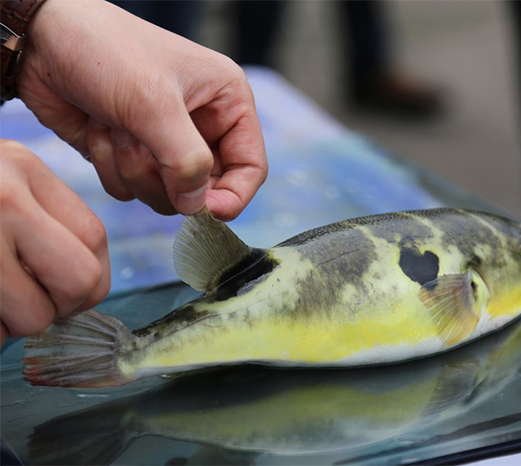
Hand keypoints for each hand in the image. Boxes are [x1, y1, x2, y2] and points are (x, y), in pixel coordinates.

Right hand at [0, 141, 109, 344]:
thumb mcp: (1, 190)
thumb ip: (44, 221)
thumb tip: (84, 285)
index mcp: (24, 169)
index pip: (95, 237)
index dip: (89, 277)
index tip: (65, 290)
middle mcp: (5, 195)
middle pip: (81, 278)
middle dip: (62, 307)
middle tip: (30, 305)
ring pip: (37, 314)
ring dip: (18, 324)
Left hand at [17, 0, 266, 220]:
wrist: (41, 40)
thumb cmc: (104, 51)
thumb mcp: (153, 104)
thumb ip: (185, 162)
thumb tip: (197, 208)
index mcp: (226, 102)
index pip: (251, 166)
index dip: (234, 195)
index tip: (207, 212)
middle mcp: (202, 125)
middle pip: (206, 188)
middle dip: (170, 178)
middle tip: (144, 152)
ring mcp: (166, 143)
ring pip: (167, 195)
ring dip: (134, 169)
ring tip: (115, 127)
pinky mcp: (134, 155)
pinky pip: (133, 190)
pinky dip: (111, 167)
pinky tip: (98, 129)